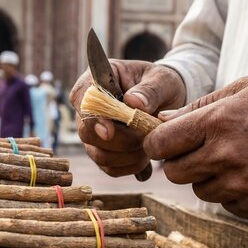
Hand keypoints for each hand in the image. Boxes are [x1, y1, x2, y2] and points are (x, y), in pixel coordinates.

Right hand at [69, 60, 185, 176]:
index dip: (92, 118)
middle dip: (119, 140)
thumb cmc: (160, 84)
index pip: (81, 99)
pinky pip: (110, 168)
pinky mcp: (103, 152)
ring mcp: (93, 133)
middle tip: (146, 134)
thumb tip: (133, 102)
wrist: (166, 101)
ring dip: (128, 155)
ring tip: (150, 144)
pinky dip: (131, 166)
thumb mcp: (162, 79)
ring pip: (98, 154)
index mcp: (95, 81)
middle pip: (87, 133)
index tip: (109, 132)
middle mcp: (88, 110)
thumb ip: (149, 90)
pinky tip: (146, 156)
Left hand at [144, 77, 247, 218]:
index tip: (164, 144)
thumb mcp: (245, 89)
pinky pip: (228, 205)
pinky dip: (234, 194)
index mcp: (217, 123)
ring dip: (210, 178)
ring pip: (200, 191)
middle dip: (181, 162)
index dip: (157, 144)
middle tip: (202, 151)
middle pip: (174, 173)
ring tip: (236, 160)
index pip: (160, 144)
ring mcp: (243, 185)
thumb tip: (161, 119)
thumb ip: (199, 105)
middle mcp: (225, 156)